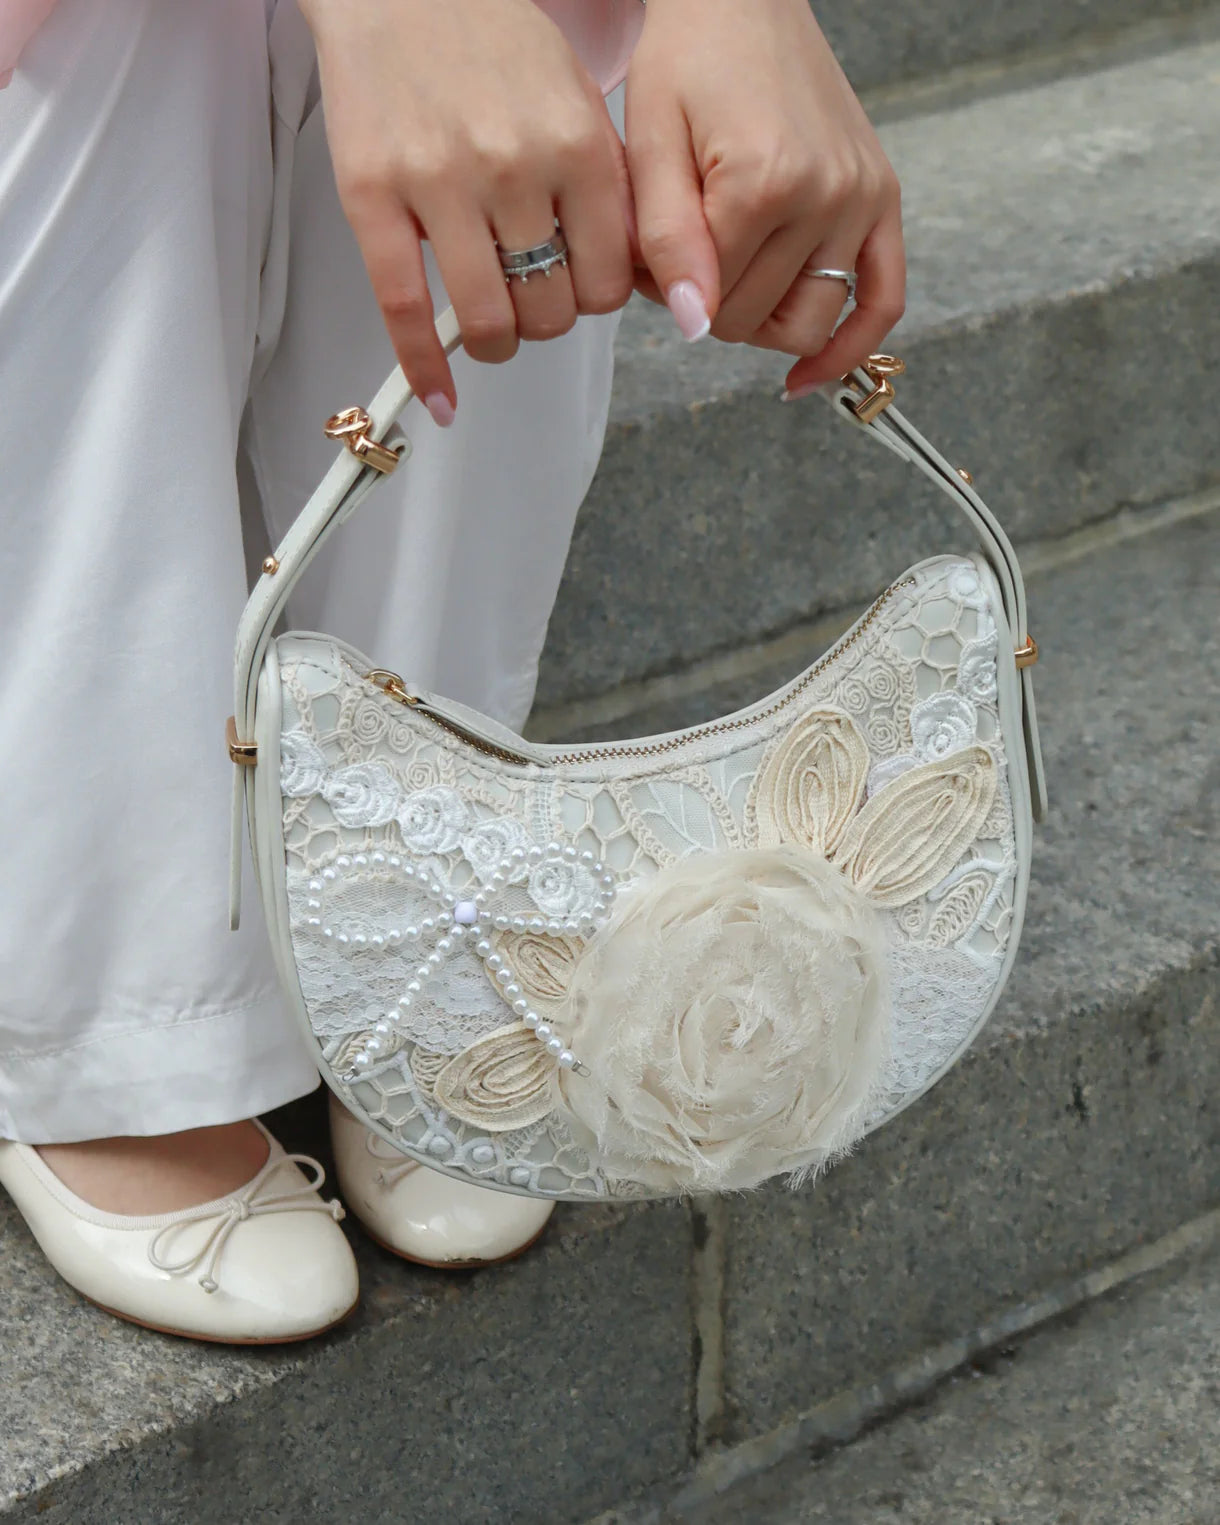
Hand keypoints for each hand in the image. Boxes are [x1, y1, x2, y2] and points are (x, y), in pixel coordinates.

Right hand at [302, 0, 635, 424]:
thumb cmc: (488, 33)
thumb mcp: (574, 95)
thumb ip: (600, 183)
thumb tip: (617, 271)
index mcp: (576, 144)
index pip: (609, 280)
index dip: (596, 301)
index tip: (579, 293)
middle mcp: (514, 167)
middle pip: (552, 309)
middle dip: (545, 321)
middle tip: (529, 304)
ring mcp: (439, 183)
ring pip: (489, 321)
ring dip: (496, 344)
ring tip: (490, 328)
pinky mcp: (373, 195)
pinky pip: (404, 309)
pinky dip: (425, 367)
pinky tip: (438, 394)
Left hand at [625, 0, 904, 397]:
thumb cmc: (689, 58)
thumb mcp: (650, 143)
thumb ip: (665, 240)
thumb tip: (693, 324)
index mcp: (763, 181)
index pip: (710, 302)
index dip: (668, 294)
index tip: (649, 258)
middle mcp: (826, 194)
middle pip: (755, 321)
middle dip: (709, 305)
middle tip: (682, 259)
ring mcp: (862, 199)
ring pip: (807, 323)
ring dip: (761, 321)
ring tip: (729, 276)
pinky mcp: (883, 199)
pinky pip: (883, 300)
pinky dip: (849, 347)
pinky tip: (810, 377)